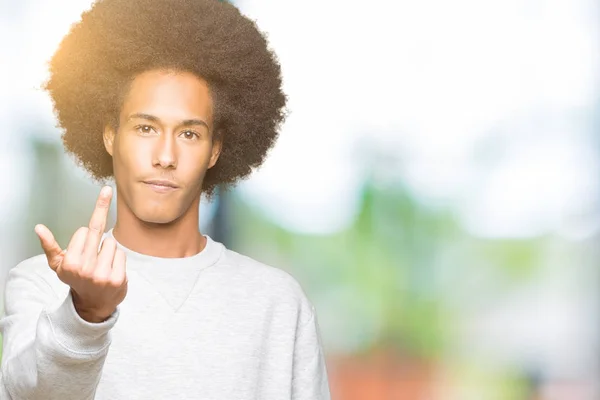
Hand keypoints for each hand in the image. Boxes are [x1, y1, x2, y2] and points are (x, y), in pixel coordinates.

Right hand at [35, 186, 126, 322]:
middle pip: (98, 232)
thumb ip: (49, 246)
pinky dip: (117, 258)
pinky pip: (121, 254)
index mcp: (70, 264)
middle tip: (104, 206)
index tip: (83, 245)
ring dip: (108, 249)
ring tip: (101, 262)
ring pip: (111, 242)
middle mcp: (85, 269)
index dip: (84, 235)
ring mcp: (102, 274)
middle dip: (99, 223)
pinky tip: (111, 268)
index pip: (83, 231)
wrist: (93, 304)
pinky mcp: (117, 278)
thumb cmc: (76, 279)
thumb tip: (39, 227)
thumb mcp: (59, 265)